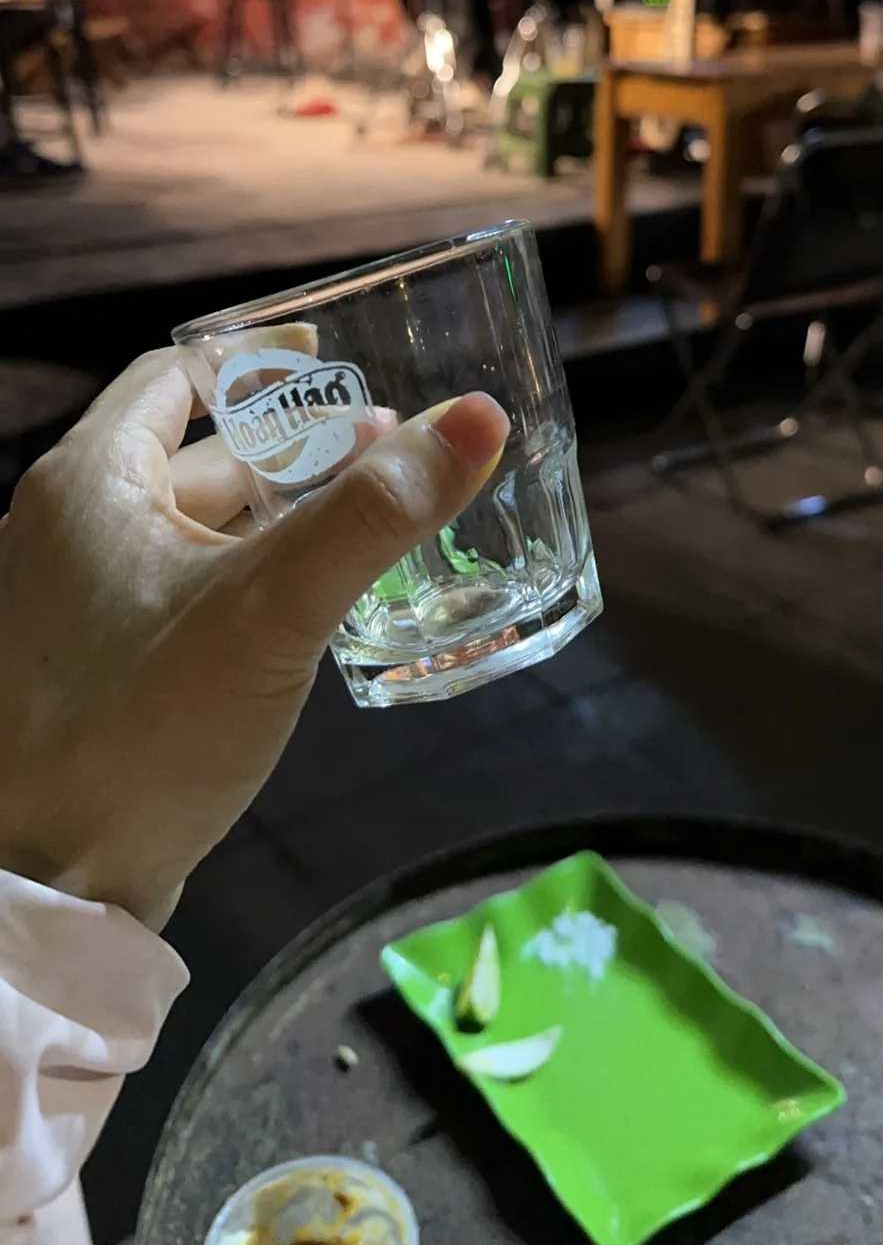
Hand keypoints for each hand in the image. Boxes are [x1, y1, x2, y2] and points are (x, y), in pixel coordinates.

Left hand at [0, 350, 507, 929]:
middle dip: (289, 446)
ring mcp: (70, 607)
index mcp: (89, 484)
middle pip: (190, 456)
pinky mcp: (89, 673)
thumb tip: (476, 417)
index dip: (253, 360)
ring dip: (272, 518)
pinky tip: (305, 610)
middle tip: (386, 448)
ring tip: (365, 522)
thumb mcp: (273, 610)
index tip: (328, 355)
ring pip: (187, 531)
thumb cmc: (143, 730)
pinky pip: (177, 594)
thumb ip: (374, 514)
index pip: (173, 376)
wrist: (44, 890)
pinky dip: (242, 579)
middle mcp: (66, 530)